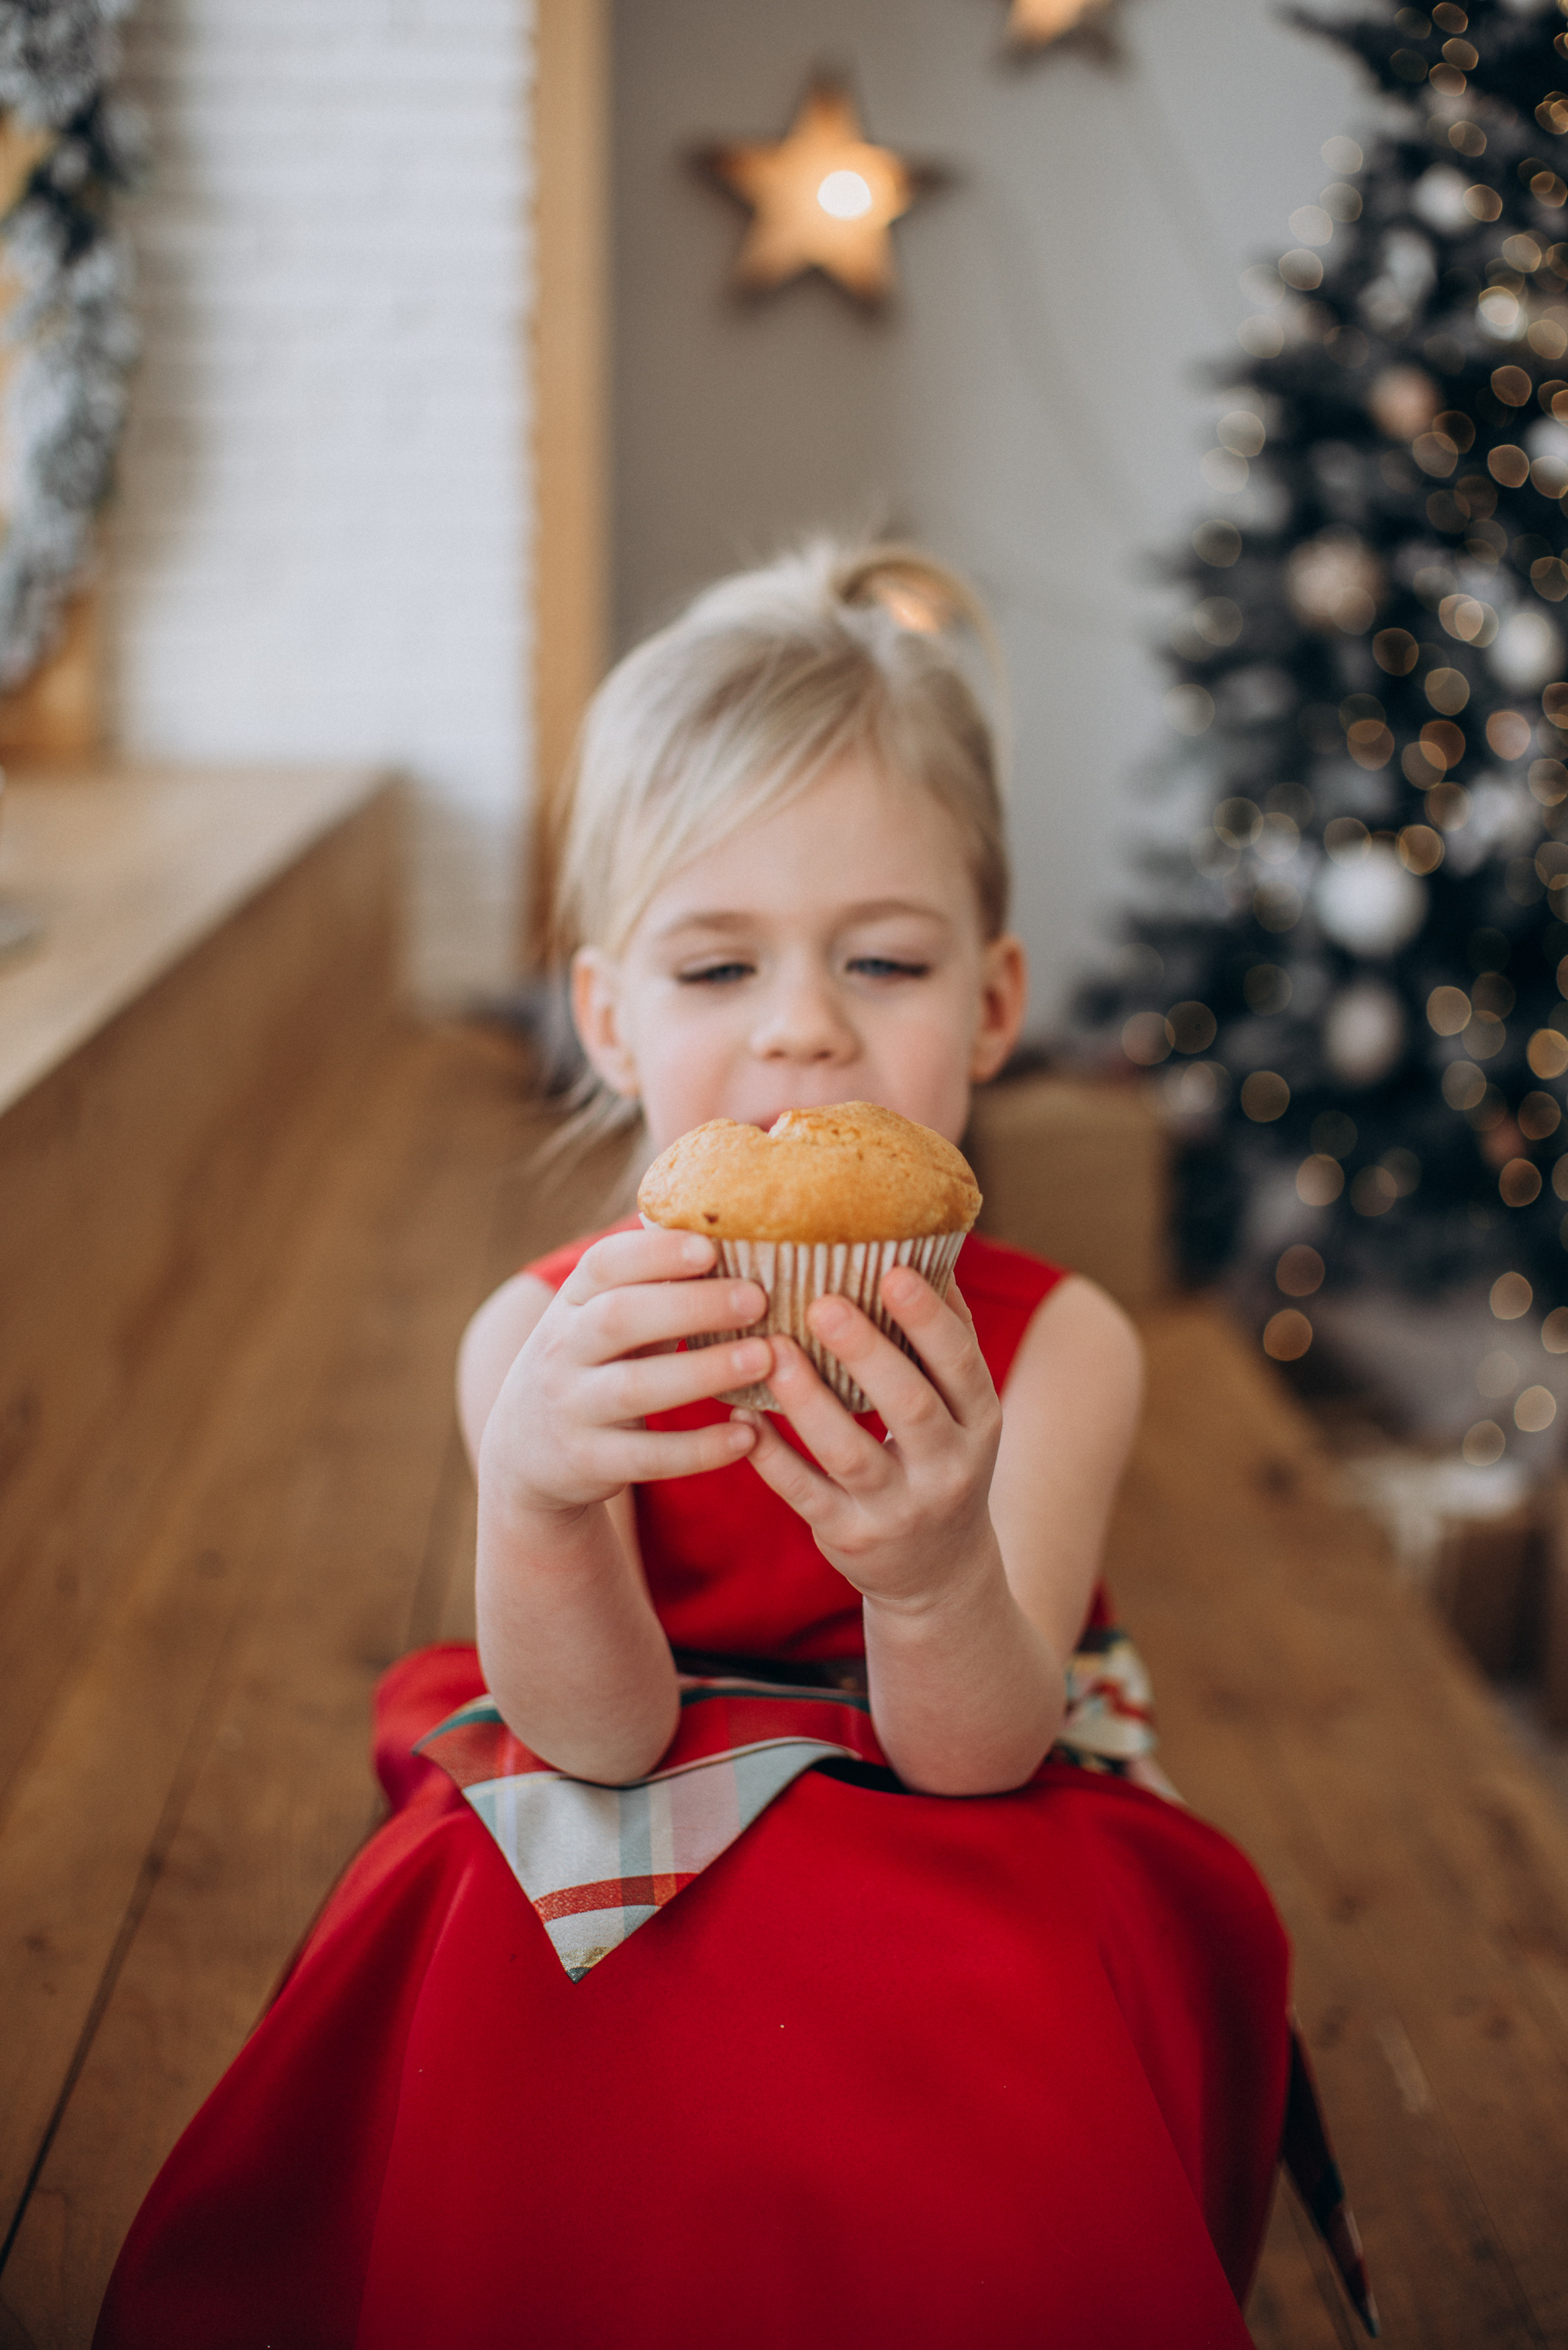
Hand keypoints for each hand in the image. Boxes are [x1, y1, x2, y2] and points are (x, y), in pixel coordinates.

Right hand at [481, 1228, 767, 1517]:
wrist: (526, 1451)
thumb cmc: (592, 1365)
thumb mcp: (600, 1319)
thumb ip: (652, 1286)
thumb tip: (734, 1231)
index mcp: (571, 1303)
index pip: (603, 1264)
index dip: (655, 1253)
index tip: (710, 1247)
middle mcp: (562, 1350)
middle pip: (620, 1318)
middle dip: (691, 1306)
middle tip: (757, 1299)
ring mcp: (571, 1408)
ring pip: (634, 1388)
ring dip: (703, 1372)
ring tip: (764, 1358)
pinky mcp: (588, 1461)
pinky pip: (647, 1456)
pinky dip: (699, 1448)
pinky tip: (747, 1434)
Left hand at [736, 1270, 1005, 1613]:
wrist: (939, 1574)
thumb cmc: (940, 1460)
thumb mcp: (964, 1411)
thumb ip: (944, 1343)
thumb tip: (925, 1248)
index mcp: (979, 1421)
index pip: (962, 1363)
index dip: (930, 1318)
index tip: (894, 1269)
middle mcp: (947, 1467)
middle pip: (911, 1407)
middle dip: (868, 1353)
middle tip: (824, 1304)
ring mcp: (898, 1508)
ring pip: (850, 1453)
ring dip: (809, 1400)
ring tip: (772, 1350)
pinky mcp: (851, 1536)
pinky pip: (805, 1494)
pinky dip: (772, 1455)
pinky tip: (743, 1414)